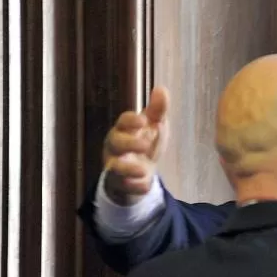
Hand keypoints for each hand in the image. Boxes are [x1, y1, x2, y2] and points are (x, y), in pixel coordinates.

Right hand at [102, 86, 169, 204]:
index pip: (122, 121)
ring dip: (128, 168)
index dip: (130, 120)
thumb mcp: (154, 126)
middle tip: (145, 145)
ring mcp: (116, 166)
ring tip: (143, 170)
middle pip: (114, 142)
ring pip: (114, 167)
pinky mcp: (120, 184)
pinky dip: (133, 187)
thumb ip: (157, 110)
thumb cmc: (144, 143)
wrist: (140, 173)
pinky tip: (144, 186)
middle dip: (128, 143)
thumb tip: (162, 89)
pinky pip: (123, 186)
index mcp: (124, 130)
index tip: (143, 120)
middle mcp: (116, 147)